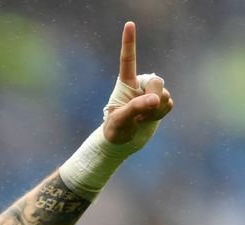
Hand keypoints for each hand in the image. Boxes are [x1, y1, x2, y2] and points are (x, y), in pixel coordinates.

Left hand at [103, 22, 173, 143]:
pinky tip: (149, 120)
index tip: (129, 24)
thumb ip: (136, 107)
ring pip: (166, 94)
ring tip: (141, 119)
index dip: (129, 42)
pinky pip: (169, 104)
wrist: (121, 142)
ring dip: (156, 110)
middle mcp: (139, 85)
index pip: (128, 60)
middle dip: (154, 97)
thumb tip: (155, 99)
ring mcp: (151, 94)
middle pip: (158, 81)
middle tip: (140, 113)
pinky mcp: (160, 103)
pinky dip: (161, 114)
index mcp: (125, 83)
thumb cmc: (114, 130)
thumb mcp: (120, 120)